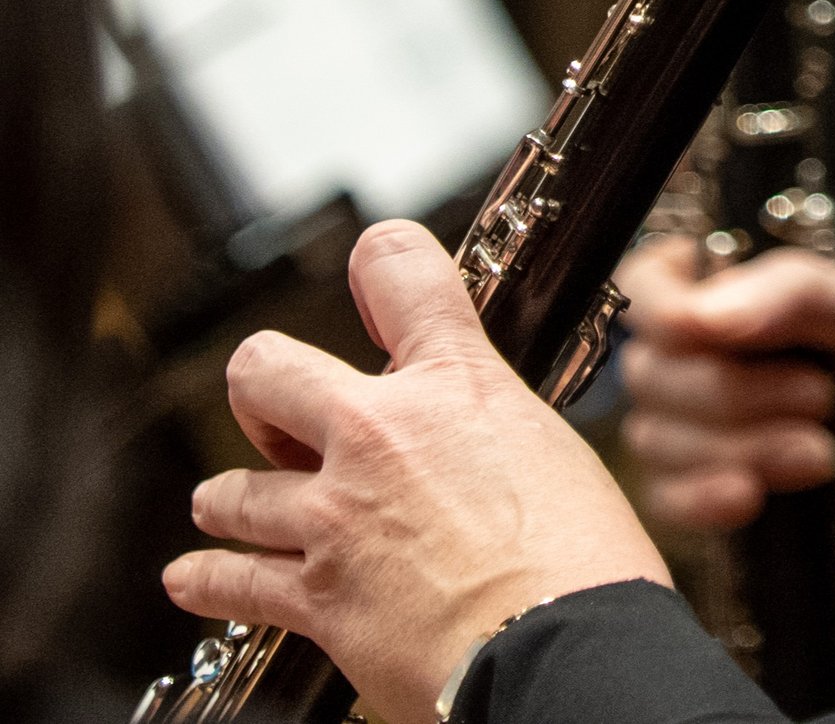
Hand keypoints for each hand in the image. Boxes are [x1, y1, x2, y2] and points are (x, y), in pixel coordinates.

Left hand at [165, 221, 671, 723]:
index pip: (400, 271)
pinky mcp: (313, 594)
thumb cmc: (580, 553)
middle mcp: (381, 432)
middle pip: (268, 370)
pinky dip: (207, 577)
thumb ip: (490, 425)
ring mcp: (336, 514)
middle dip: (264, 385)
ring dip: (231, 496)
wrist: (556, 641)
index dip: (381, 256)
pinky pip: (232, 580)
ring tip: (228, 503)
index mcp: (457, 381)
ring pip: (234, 489)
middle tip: (277, 408)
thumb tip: (479, 442)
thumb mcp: (550, 445)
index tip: (371, 260)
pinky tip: (192, 575)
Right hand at [616, 239, 834, 603]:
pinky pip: (665, 501)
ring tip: (822, 455)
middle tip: (821, 400)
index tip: (705, 334)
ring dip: (737, 451)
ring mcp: (720, 428)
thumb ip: (802, 296)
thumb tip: (702, 316)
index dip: (663, 310)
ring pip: (655, 438)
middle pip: (651, 370)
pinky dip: (706, 500)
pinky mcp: (723, 494)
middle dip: (731, 396)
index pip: (653, 282)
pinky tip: (760, 501)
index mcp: (759, 292)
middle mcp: (727, 353)